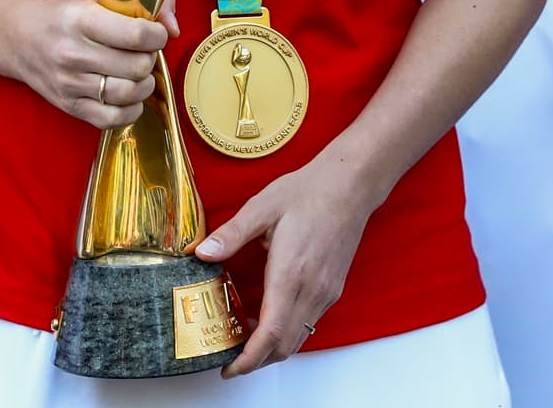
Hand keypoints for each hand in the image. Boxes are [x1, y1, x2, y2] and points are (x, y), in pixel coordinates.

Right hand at [6, 0, 179, 129]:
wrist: (19, 38)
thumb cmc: (66, 14)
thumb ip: (143, 2)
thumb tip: (173, 28)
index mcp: (81, 20)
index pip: (137, 35)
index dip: (158, 35)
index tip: (154, 32)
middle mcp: (73, 53)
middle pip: (138, 67)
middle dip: (150, 58)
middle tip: (143, 51)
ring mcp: (70, 84)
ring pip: (130, 94)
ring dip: (145, 83)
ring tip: (138, 71)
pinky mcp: (69, 106)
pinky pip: (114, 119)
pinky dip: (131, 109)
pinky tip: (128, 94)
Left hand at [194, 154, 376, 376]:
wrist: (350, 185)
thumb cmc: (309, 192)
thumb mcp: (262, 207)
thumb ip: (231, 234)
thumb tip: (202, 253)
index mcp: (290, 273)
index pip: (270, 334)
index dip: (248, 359)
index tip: (228, 368)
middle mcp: (312, 290)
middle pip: (283, 346)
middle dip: (255, 361)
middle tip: (227, 357)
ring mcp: (326, 292)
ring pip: (298, 338)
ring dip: (271, 348)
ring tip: (243, 338)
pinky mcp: (332, 288)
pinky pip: (308, 323)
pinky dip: (286, 332)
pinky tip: (268, 316)